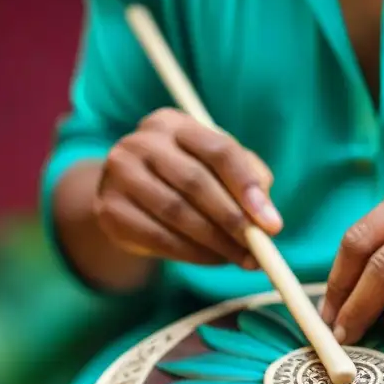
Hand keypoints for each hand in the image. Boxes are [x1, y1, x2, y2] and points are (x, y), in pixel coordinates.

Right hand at [94, 108, 281, 266]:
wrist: (129, 194)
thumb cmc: (187, 176)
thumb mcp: (219, 168)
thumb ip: (249, 182)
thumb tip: (267, 219)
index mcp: (174, 123)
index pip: (219, 151)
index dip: (248, 188)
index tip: (273, 225)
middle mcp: (141, 142)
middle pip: (196, 182)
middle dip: (233, 220)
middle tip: (260, 249)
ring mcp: (120, 174)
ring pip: (176, 212)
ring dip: (215, 242)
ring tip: (242, 259)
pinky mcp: (109, 209)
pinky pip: (157, 236)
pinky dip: (191, 253)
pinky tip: (213, 259)